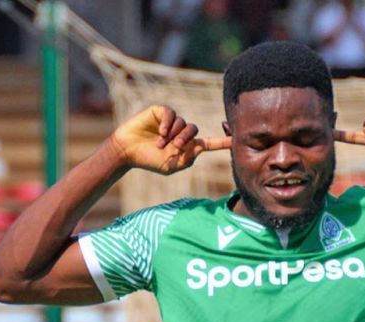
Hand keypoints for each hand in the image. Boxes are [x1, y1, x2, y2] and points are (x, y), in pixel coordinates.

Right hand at [111, 105, 229, 174]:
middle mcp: (182, 132)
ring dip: (174, 134)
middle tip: (175, 146)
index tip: (237, 140)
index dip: (223, 141)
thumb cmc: (149, 161)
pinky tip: (159, 133)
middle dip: (186, 138)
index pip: (210, 142)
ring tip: (161, 144)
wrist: (128, 152)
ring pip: (183, 122)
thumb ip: (187, 159)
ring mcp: (171, 122)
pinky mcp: (160, 112)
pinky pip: (171, 114)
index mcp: (188, 146)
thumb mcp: (171, 166)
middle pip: (194, 130)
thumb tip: (199, 148)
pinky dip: (167, 124)